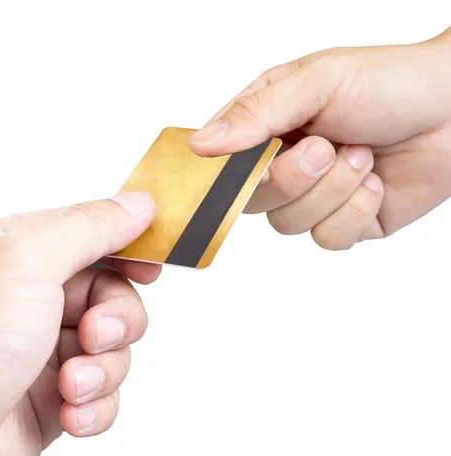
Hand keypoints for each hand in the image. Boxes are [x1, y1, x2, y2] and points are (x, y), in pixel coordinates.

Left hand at [0, 192, 157, 455]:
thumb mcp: (27, 264)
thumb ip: (89, 229)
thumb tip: (138, 205)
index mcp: (18, 253)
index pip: (92, 234)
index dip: (129, 248)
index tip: (152, 268)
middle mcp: (31, 298)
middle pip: (113, 294)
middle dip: (116, 321)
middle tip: (93, 338)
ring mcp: (43, 350)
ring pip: (115, 349)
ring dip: (103, 371)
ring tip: (70, 387)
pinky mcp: (54, 397)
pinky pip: (105, 394)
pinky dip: (95, 407)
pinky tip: (68, 415)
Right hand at [189, 28, 450, 248]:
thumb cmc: (390, 81)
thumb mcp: (316, 83)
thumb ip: (256, 115)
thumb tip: (200, 144)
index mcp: (268, 126)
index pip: (223, 163)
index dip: (227, 175)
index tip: (249, 168)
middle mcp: (285, 164)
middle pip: (253, 201)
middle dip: (294, 178)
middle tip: (328, 147)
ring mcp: (313, 197)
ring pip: (289, 224)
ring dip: (332, 192)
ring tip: (362, 156)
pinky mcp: (344, 223)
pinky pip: (328, 239)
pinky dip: (355, 213)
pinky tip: (375, 184)